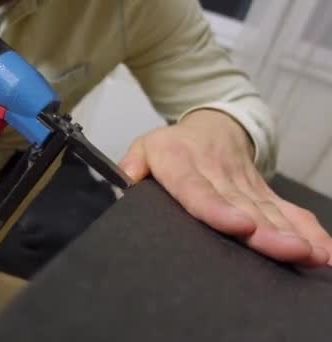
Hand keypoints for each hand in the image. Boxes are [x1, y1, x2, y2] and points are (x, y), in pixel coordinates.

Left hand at [119, 110, 331, 266]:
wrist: (213, 125)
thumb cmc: (173, 145)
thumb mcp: (145, 148)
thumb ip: (131, 166)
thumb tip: (123, 184)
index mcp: (184, 164)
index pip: (199, 190)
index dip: (219, 209)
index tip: (240, 225)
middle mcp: (219, 175)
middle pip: (244, 206)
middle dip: (268, 231)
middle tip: (289, 250)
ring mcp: (245, 184)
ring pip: (271, 210)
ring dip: (293, 233)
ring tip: (310, 254)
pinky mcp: (263, 192)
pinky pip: (289, 210)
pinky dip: (309, 230)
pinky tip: (325, 251)